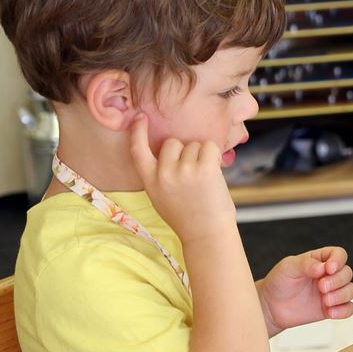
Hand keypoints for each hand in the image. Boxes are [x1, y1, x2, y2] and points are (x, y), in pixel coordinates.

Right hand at [128, 112, 234, 242]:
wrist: (207, 235)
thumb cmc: (188, 216)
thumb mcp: (162, 196)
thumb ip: (160, 174)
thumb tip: (171, 149)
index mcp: (150, 181)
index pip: (137, 151)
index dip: (137, 132)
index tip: (140, 117)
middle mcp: (164, 174)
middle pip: (172, 143)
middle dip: (184, 151)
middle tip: (192, 174)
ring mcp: (183, 171)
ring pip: (193, 144)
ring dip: (201, 156)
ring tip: (204, 180)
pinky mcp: (204, 169)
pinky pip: (209, 146)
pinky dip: (215, 155)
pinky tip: (215, 172)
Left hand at [257, 247, 352, 334]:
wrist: (271, 306)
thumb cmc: (279, 282)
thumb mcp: (288, 267)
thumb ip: (306, 265)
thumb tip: (322, 268)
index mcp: (320, 260)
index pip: (339, 254)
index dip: (338, 260)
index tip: (328, 269)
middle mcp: (329, 275)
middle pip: (347, 273)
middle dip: (337, 281)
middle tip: (321, 287)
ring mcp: (331, 292)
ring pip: (351, 290)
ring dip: (342, 295)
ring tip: (325, 301)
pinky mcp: (331, 308)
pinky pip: (348, 308)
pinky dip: (344, 311)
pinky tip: (331, 312)